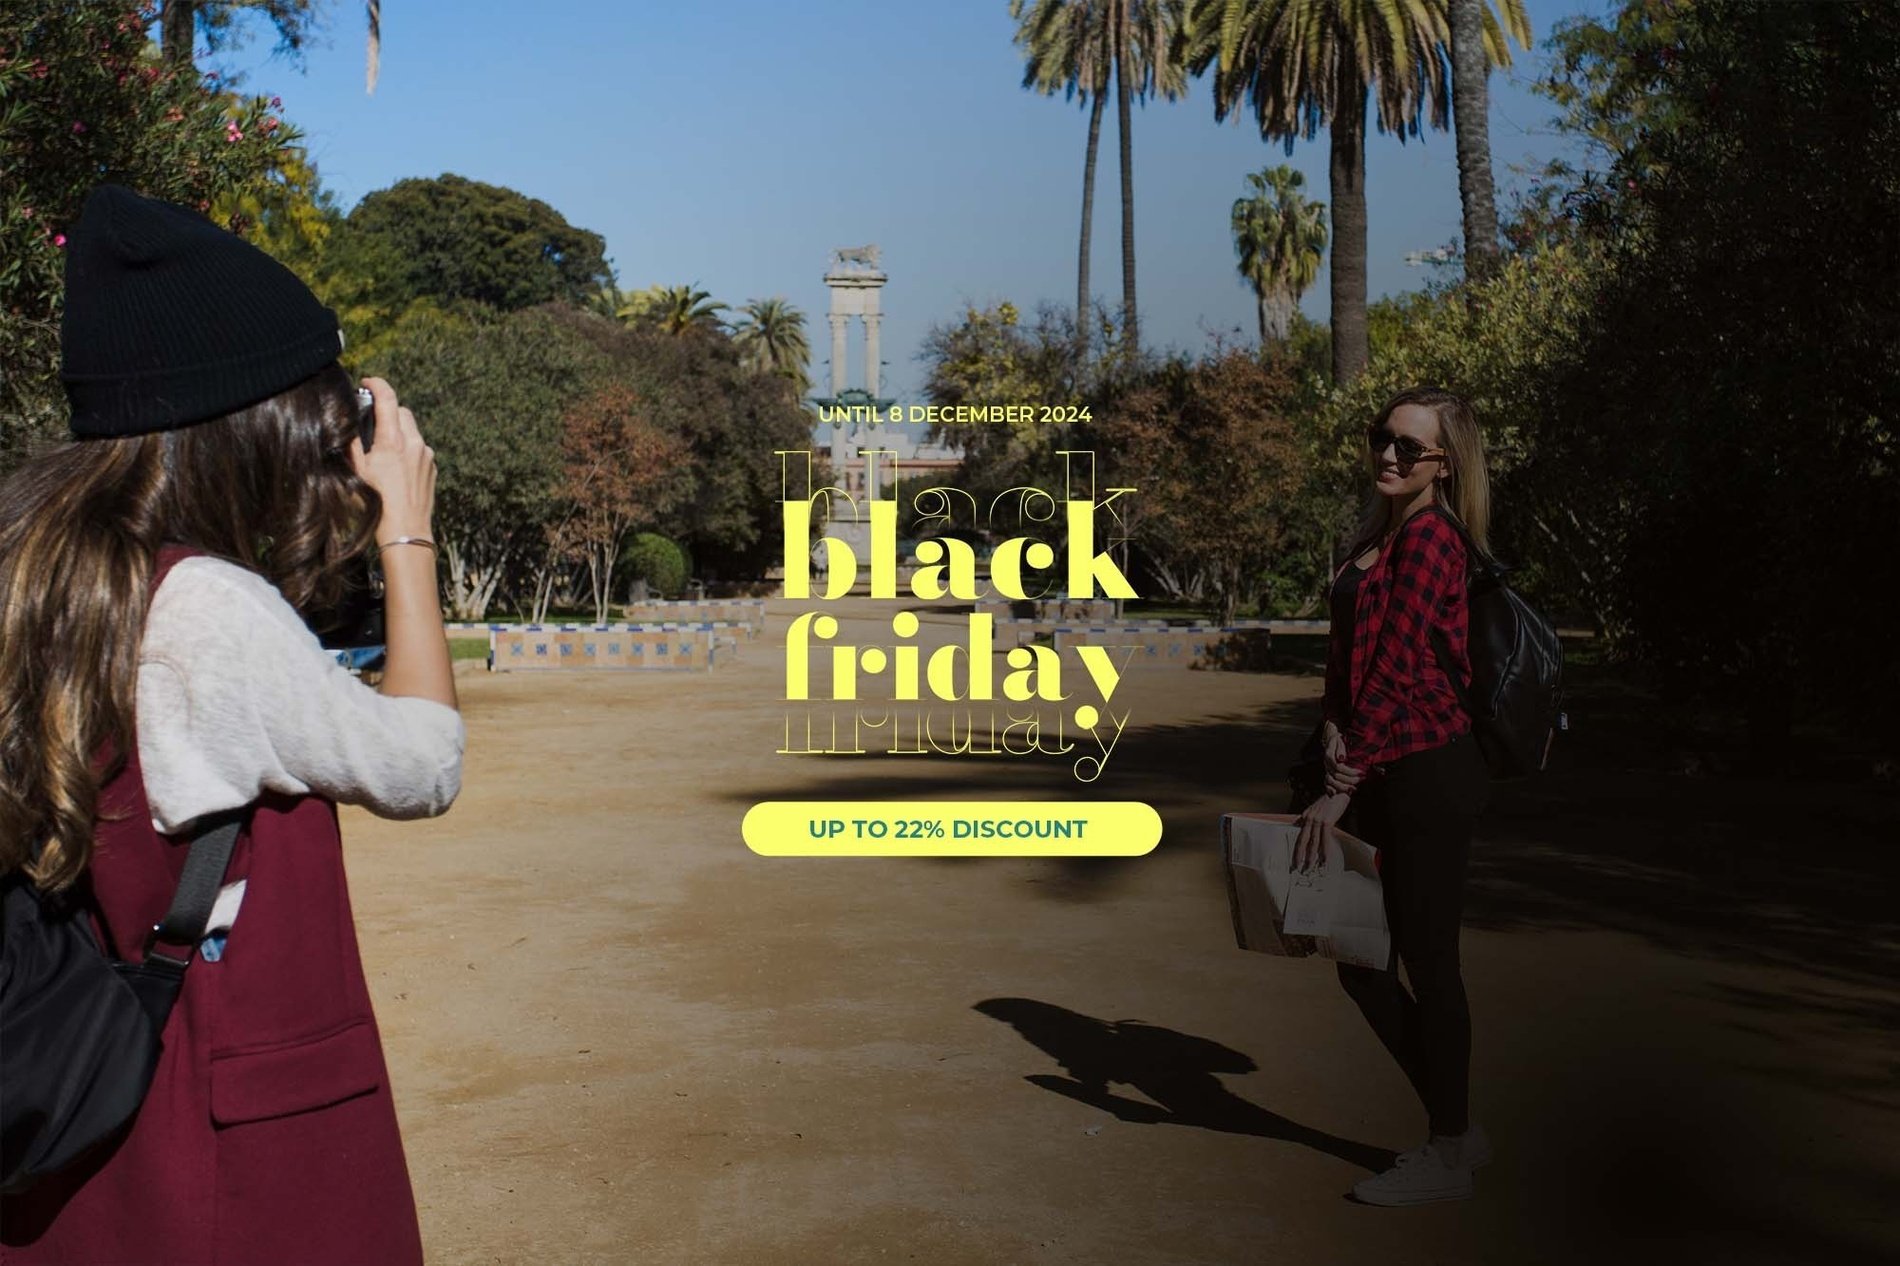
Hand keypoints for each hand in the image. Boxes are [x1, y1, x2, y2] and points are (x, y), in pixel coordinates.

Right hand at [350, 377, 435, 543]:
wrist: (406, 530)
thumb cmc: (378, 502)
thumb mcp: (357, 470)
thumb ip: (352, 442)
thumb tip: (347, 422)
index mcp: (393, 440)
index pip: (388, 398)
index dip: (377, 384)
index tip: (368, 382)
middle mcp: (414, 443)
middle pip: (402, 411)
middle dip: (387, 411)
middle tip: (372, 421)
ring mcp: (426, 455)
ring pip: (412, 430)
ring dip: (398, 431)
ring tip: (383, 450)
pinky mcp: (432, 467)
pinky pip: (419, 448)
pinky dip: (407, 448)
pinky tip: (396, 467)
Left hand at [1293, 791, 1348, 873]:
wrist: (1337, 790)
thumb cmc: (1329, 801)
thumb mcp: (1315, 809)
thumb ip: (1309, 819)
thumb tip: (1304, 828)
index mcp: (1305, 817)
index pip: (1299, 836)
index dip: (1296, 848)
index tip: (1295, 858)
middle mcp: (1309, 819)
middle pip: (1302, 841)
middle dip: (1299, 856)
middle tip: (1297, 868)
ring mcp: (1317, 821)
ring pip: (1312, 843)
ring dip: (1311, 856)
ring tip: (1309, 867)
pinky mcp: (1327, 822)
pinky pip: (1324, 840)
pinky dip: (1324, 851)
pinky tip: (1324, 859)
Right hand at [1323, 728, 1363, 794]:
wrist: (1331, 738)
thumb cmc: (1338, 739)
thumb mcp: (1340, 740)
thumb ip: (1341, 749)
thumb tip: (1341, 758)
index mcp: (1329, 755)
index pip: (1338, 767)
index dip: (1350, 771)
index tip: (1361, 772)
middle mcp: (1326, 763)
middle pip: (1336, 776)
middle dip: (1350, 779)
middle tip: (1361, 779)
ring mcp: (1326, 769)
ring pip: (1331, 782)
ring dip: (1343, 786)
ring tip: (1354, 788)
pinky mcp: (1328, 773)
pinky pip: (1327, 784)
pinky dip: (1332, 790)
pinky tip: (1337, 794)